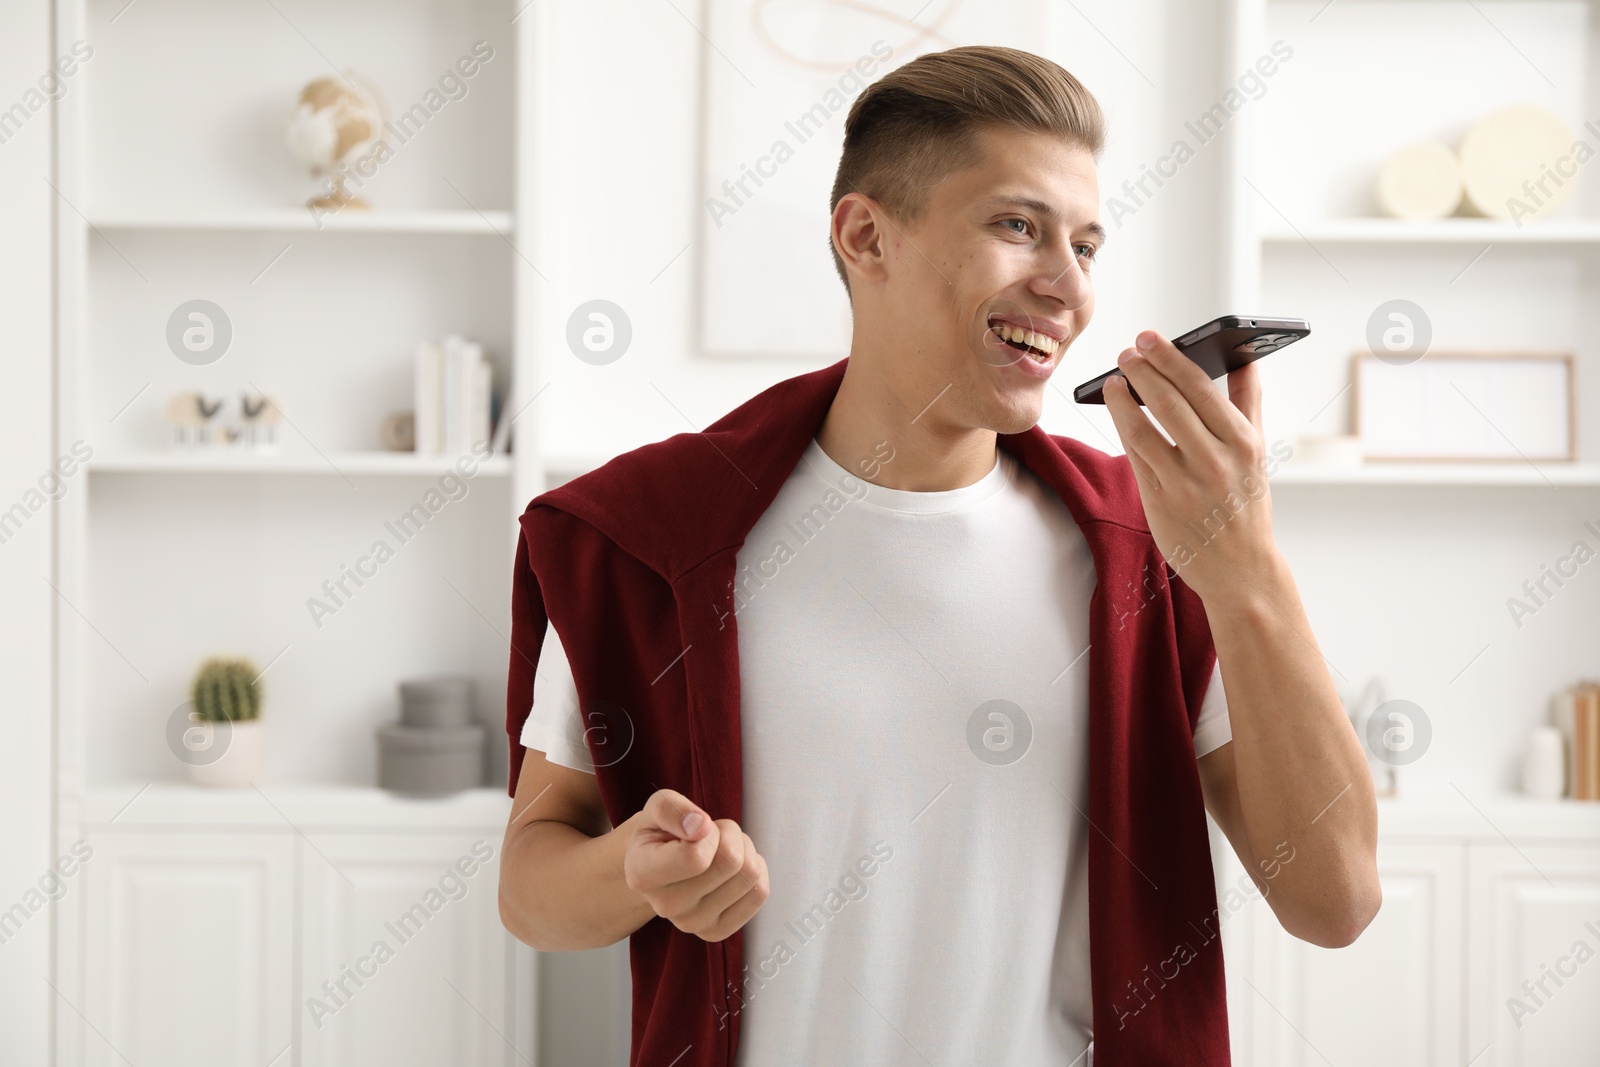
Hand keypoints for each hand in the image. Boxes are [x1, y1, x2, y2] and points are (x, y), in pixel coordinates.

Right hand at [622, 788, 770, 941]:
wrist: (663, 863)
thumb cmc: (663, 831)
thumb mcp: (658, 806)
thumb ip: (672, 809)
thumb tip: (700, 826)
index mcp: (642, 874)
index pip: (696, 858)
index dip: (710, 831)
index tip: (699, 825)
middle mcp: (665, 906)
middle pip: (731, 862)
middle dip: (729, 835)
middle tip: (712, 835)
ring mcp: (692, 923)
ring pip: (749, 874)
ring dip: (743, 849)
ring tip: (720, 849)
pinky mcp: (716, 931)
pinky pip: (760, 892)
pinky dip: (756, 870)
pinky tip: (733, 869)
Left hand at [1102, 330, 1281, 606]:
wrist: (1239, 566)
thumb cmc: (1245, 503)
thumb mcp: (1257, 453)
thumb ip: (1249, 403)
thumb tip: (1247, 358)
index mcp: (1243, 442)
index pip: (1201, 387)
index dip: (1170, 358)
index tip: (1149, 338)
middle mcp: (1215, 460)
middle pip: (1170, 403)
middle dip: (1143, 370)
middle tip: (1127, 351)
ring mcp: (1184, 483)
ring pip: (1142, 429)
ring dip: (1122, 399)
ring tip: (1113, 379)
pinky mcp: (1159, 501)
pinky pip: (1134, 456)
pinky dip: (1122, 428)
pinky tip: (1116, 410)